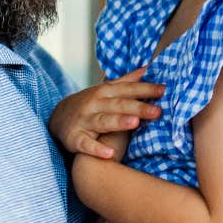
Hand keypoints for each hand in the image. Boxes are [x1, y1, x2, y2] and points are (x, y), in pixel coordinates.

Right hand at [48, 69, 163, 158]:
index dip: (145, 89)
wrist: (57, 116)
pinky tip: (109, 154)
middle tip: (157, 112)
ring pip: (103, 121)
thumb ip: (127, 81)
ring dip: (118, 122)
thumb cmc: (91, 104)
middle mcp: (94, 104)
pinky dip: (96, 149)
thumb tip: (149, 68)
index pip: (128, 89)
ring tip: (134, 123)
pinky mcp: (75, 138)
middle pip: (119, 105)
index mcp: (104, 92)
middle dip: (138, 107)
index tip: (164, 90)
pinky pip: (86, 145)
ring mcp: (84, 121)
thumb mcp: (106, 90)